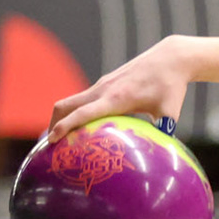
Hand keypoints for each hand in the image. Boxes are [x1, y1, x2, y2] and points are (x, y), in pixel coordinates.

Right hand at [47, 36, 196, 141]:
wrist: (170, 59)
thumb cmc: (171, 87)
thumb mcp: (170, 112)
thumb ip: (163, 133)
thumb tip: (163, 159)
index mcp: (116, 98)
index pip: (82, 113)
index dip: (65, 127)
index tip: (52, 141)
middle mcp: (103, 89)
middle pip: (65, 105)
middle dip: (52, 124)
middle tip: (47, 146)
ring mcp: (102, 84)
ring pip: (71, 101)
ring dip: (61, 118)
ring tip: (59, 140)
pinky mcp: (105, 83)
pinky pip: (83, 98)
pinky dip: (74, 111)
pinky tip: (80, 127)